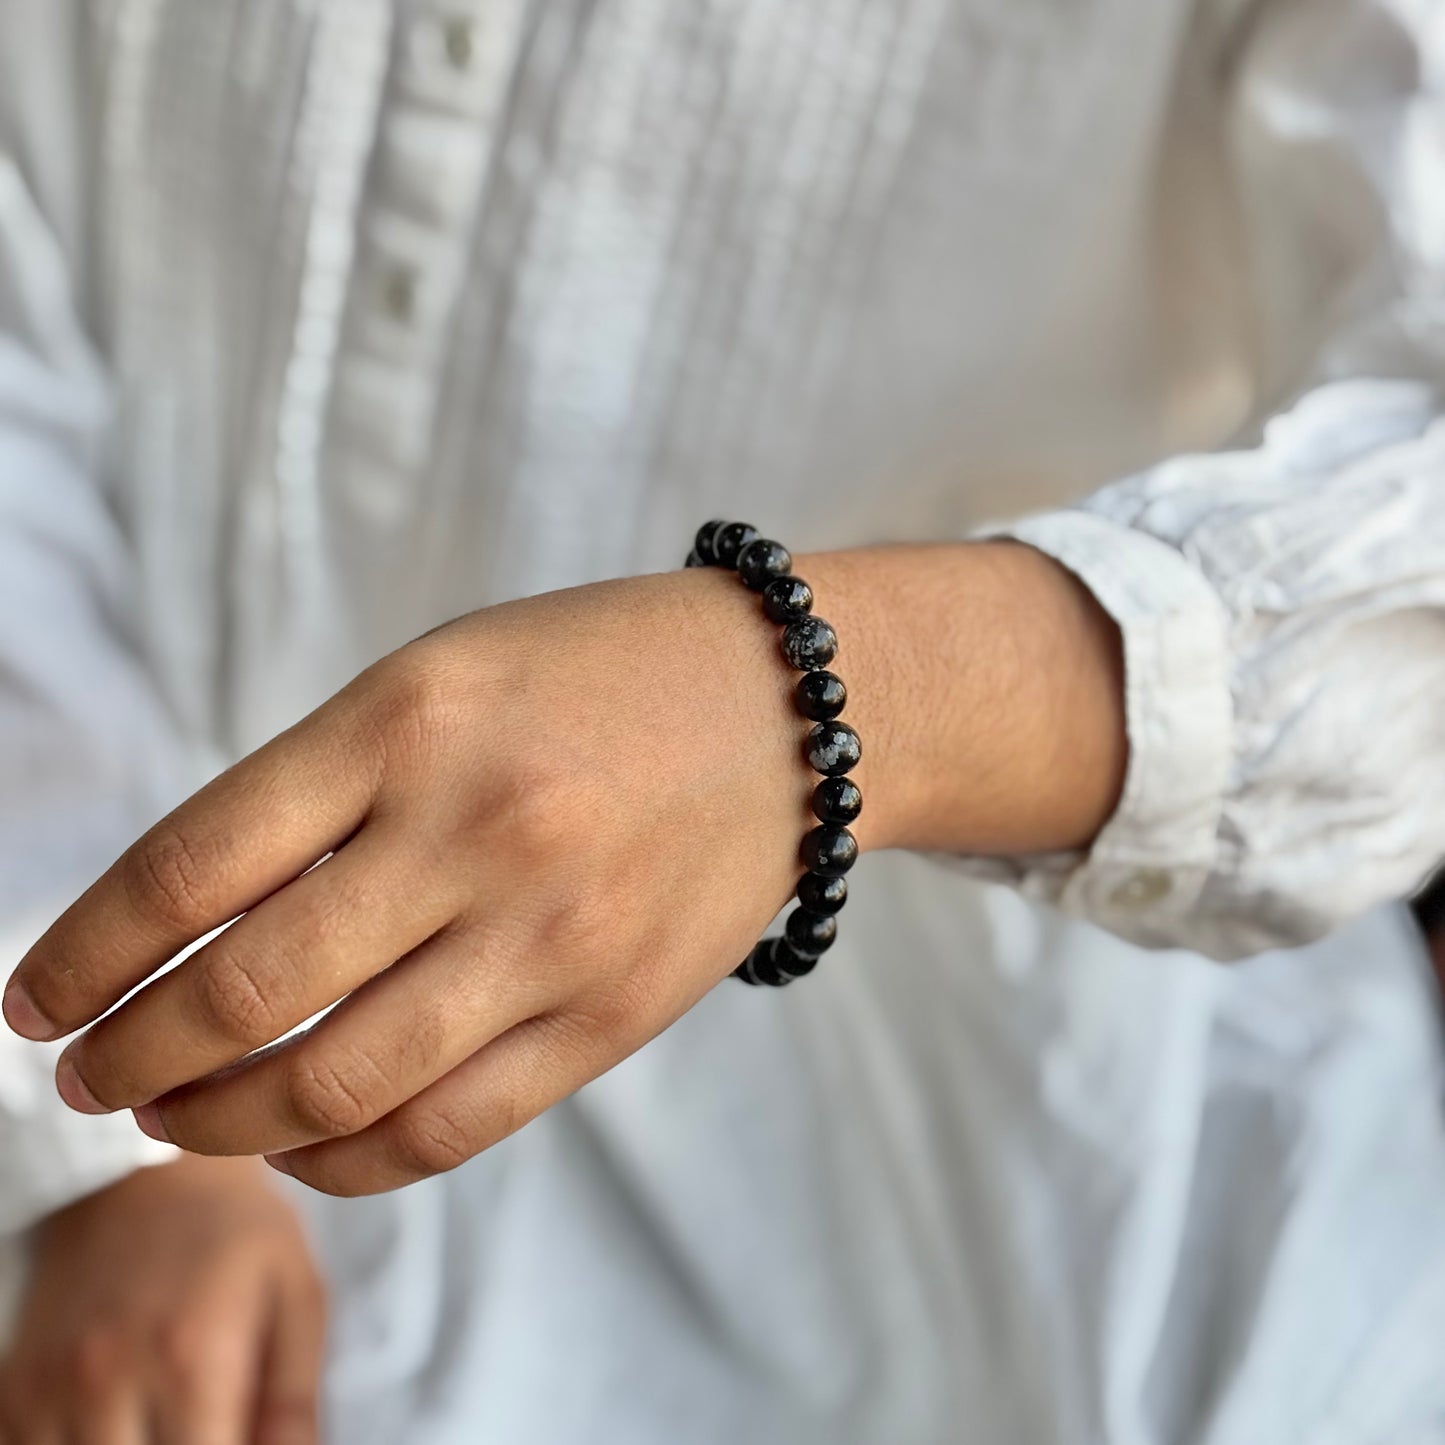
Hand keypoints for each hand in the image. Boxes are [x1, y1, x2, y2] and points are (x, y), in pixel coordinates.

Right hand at [0, 1155, 324, 1444]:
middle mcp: (109, 1382)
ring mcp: (50, 1390)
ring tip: (168, 1419)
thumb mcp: (296, 1295)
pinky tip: (126, 1421)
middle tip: (209, 1428)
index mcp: (191, 1360)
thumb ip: (294, 1400)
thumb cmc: (235, 1233)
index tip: (238, 1438)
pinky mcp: (13, 1391)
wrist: (144, 1176)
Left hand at [4, 547, 1124, 1194]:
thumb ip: (324, 791)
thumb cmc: (595, 676)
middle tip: (85, 1076)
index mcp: (409, 722)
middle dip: (128, 1055)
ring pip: (333, 1086)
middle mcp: (474, 832)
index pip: (191, 865)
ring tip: (170, 1119)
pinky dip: (341, 1158)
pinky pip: (444, 1129)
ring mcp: (549, 938)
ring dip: (217, 1123)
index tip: (30, 1003)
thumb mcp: (442, 680)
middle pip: (245, 994)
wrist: (783, 710)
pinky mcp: (609, 1018)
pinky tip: (298, 1142)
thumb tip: (190, 929)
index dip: (82, 953)